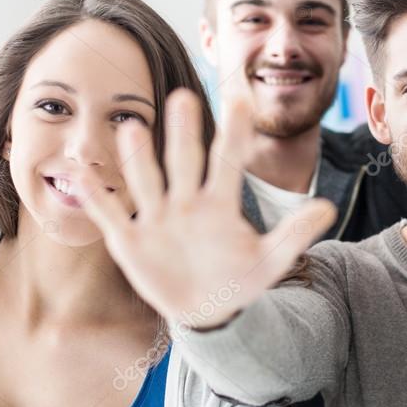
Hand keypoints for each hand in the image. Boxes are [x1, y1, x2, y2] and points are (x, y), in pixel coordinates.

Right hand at [82, 89, 335, 329]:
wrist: (205, 310)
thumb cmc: (238, 279)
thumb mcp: (270, 261)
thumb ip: (295, 234)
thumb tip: (328, 208)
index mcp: (219, 203)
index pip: (228, 162)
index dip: (234, 134)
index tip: (240, 101)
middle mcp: (186, 202)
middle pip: (185, 162)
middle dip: (183, 133)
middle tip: (183, 96)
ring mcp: (157, 218)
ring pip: (146, 181)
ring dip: (138, 157)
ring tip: (131, 126)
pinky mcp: (130, 240)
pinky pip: (109, 213)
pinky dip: (94, 194)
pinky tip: (78, 169)